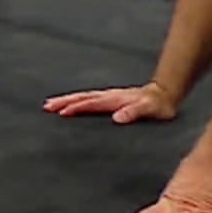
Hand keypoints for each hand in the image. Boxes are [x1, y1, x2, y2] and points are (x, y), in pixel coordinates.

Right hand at [42, 81, 177, 123]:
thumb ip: (134, 113)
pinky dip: (75, 100)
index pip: (91, 103)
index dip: (77, 108)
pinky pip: (87, 98)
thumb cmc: (158, 106)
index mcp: (114, 100)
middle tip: (47, 106)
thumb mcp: (149, 110)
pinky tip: (69, 104)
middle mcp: (108, 96)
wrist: (164, 94)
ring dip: (66, 100)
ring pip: (82, 97)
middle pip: (81, 98)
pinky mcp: (108, 99)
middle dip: (64, 101)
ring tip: (50, 104)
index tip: (62, 112)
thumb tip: (117, 118)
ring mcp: (107, 96)